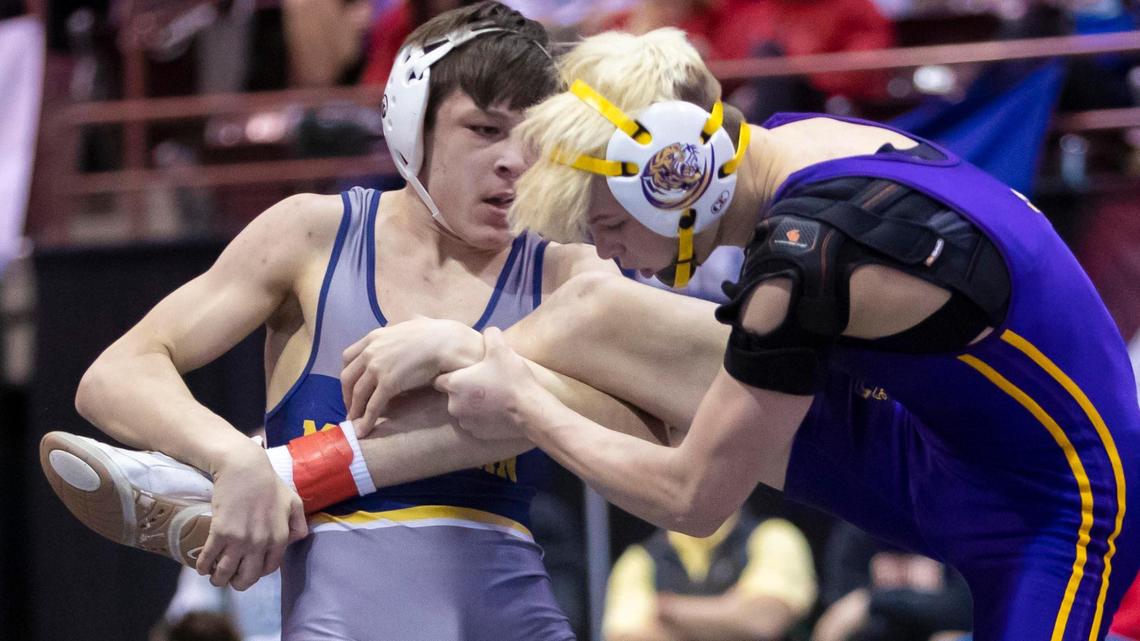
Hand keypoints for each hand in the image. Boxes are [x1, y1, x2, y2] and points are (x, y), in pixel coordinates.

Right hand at [196, 443, 307, 589]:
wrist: (244, 468)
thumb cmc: (269, 483)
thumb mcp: (292, 501)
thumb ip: (298, 522)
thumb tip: (295, 540)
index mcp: (279, 538)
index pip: (269, 568)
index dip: (258, 573)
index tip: (249, 571)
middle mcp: (261, 543)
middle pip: (247, 576)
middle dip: (238, 583)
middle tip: (230, 580)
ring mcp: (240, 539)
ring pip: (225, 572)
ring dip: (218, 579)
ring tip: (214, 576)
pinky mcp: (220, 532)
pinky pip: (209, 558)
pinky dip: (203, 566)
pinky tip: (201, 567)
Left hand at [341, 318, 480, 436]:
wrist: (445, 342)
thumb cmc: (435, 334)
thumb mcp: (412, 324)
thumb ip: (404, 326)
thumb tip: (413, 321)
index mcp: (374, 337)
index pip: (348, 357)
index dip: (347, 375)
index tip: (350, 386)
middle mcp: (371, 351)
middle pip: (348, 377)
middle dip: (347, 395)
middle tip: (351, 407)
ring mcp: (377, 368)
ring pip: (358, 393)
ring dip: (355, 410)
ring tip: (355, 423)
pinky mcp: (388, 383)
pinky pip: (373, 405)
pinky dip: (366, 419)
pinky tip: (364, 430)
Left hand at [433, 327, 543, 439]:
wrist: (529, 411)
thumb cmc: (511, 378)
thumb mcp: (501, 349)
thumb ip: (491, 335)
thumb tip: (489, 332)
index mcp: (454, 385)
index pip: (438, 379)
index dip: (450, 373)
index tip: (464, 371)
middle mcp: (454, 406)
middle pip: (453, 395)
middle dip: (464, 389)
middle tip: (484, 382)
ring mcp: (466, 422)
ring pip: (464, 410)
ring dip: (474, 404)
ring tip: (493, 396)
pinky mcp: (478, 434)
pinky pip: (476, 423)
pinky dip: (484, 418)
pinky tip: (499, 410)